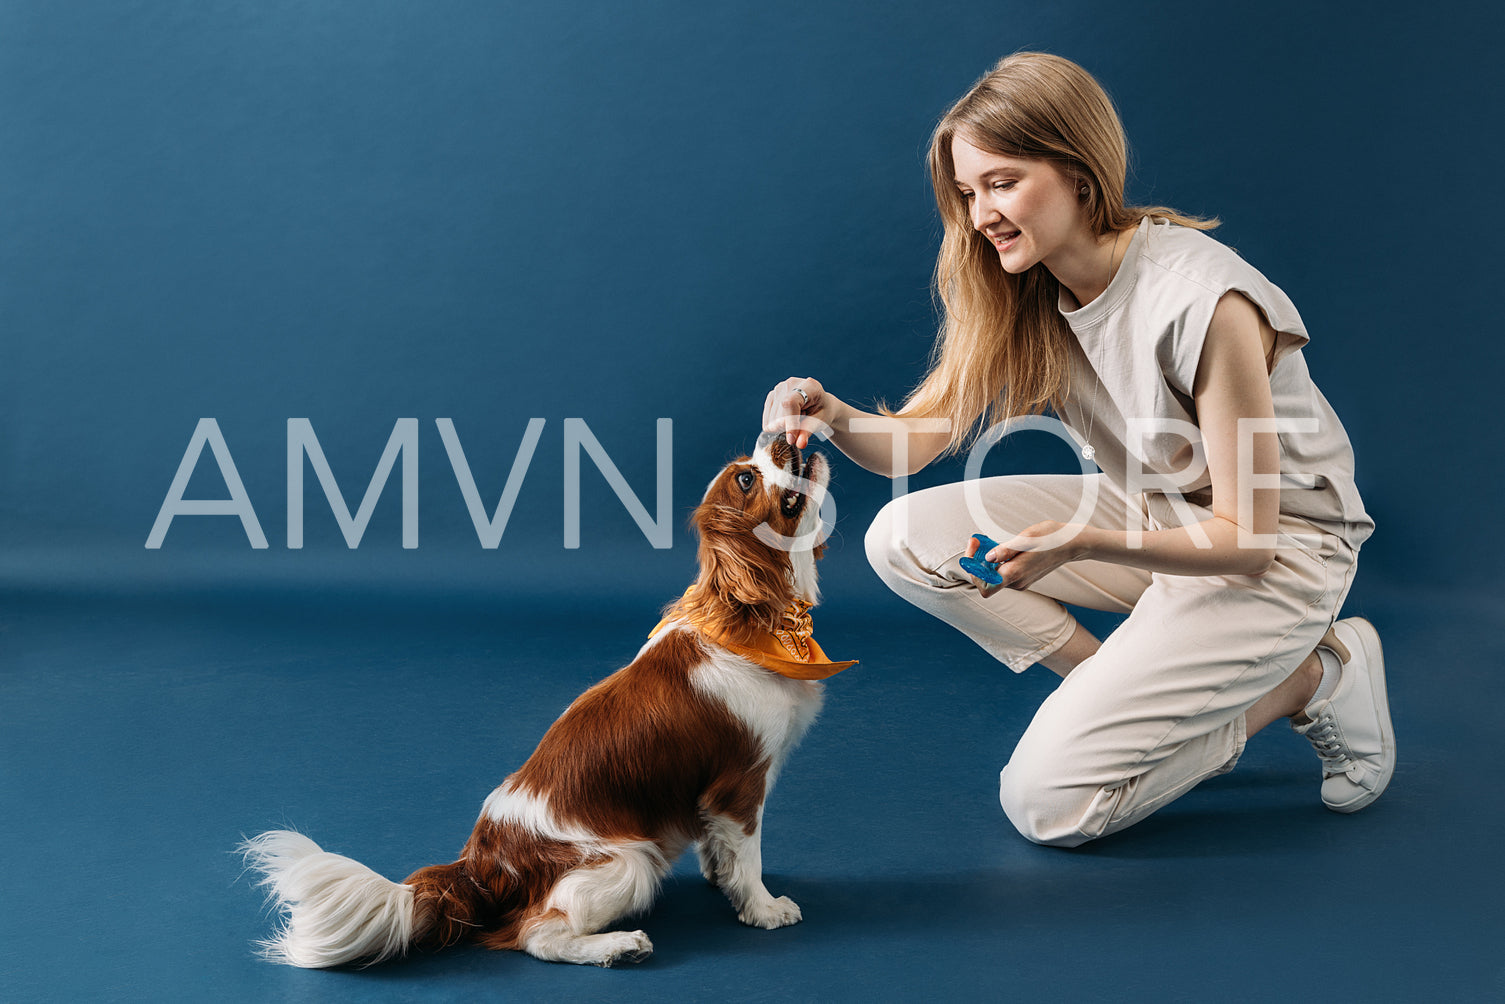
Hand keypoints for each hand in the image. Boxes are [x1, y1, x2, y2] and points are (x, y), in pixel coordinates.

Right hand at [762, 377, 828, 449]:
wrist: (819, 405)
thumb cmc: (821, 413)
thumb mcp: (820, 422)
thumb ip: (809, 432)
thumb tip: (799, 444)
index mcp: (809, 386)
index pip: (791, 403)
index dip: (789, 423)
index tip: (792, 440)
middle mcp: (791, 383)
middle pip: (779, 413)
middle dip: (788, 427)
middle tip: (802, 424)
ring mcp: (779, 388)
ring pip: (771, 419)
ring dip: (782, 427)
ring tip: (796, 420)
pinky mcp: (771, 396)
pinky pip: (767, 420)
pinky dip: (776, 426)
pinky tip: (787, 420)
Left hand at [964, 521, 1091, 595]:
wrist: (1072, 544)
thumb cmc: (1051, 537)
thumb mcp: (1026, 537)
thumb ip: (1006, 549)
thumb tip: (988, 557)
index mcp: (1016, 574)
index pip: (985, 587)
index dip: (973, 571)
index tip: (974, 549)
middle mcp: (1017, 582)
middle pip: (986, 580)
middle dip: (977, 562)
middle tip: (977, 541)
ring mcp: (1021, 582)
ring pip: (994, 576)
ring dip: (986, 561)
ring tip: (987, 541)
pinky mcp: (1024, 577)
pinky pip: (1003, 573)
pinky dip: (996, 562)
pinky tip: (1000, 547)